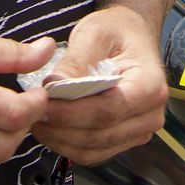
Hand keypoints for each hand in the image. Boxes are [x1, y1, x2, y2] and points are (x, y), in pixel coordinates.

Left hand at [30, 6, 167, 165]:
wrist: (130, 35)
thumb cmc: (117, 31)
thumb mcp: (95, 33)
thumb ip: (75, 61)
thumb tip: (54, 85)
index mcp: (151, 85)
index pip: (109, 110)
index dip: (72, 113)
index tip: (44, 105)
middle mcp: (151, 114)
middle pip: (100, 135)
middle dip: (61, 127)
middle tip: (33, 112)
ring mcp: (138, 131)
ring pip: (93, 150)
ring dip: (60, 139)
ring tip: (37, 119)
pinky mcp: (122, 140)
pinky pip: (91, 153)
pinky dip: (66, 144)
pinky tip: (50, 126)